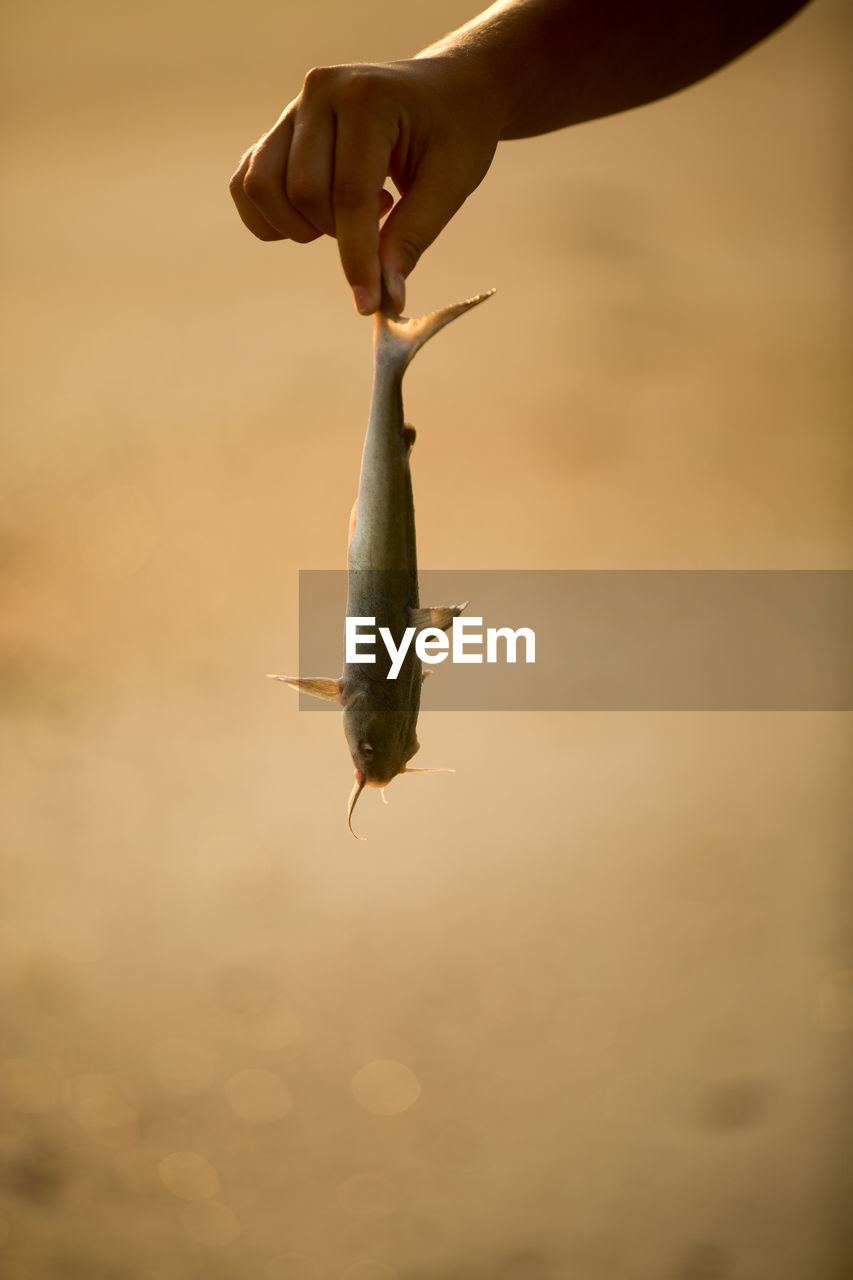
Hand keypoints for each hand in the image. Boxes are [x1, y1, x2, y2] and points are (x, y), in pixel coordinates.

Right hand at [229, 57, 502, 314]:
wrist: (449, 88)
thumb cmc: (457, 132)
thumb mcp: (450, 184)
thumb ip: (412, 238)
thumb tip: (386, 298)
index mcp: (367, 98)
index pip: (349, 194)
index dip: (356, 258)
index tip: (367, 304)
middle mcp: (320, 92)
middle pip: (303, 194)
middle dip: (337, 234)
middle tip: (381, 218)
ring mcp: (293, 107)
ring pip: (262, 188)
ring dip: (298, 224)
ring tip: (346, 214)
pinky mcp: (279, 128)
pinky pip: (248, 182)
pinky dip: (271, 215)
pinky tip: (316, 213)